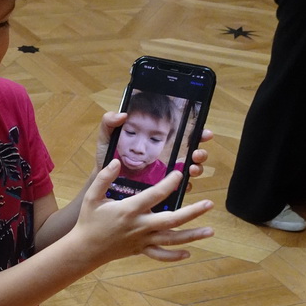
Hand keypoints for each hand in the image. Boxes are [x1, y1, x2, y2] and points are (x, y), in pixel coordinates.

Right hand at [73, 161, 213, 264]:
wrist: (84, 249)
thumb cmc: (88, 221)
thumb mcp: (91, 197)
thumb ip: (104, 178)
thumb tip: (117, 161)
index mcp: (129, 210)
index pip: (154, 195)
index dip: (169, 184)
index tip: (179, 174)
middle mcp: (139, 226)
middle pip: (170, 220)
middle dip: (191, 213)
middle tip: (209, 204)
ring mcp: (142, 240)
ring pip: (171, 239)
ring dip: (192, 236)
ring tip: (210, 231)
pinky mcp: (140, 250)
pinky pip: (160, 255)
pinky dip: (174, 256)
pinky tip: (188, 253)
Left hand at [95, 114, 212, 188]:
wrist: (102, 182)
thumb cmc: (107, 157)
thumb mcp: (107, 137)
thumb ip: (110, 122)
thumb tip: (122, 114)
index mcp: (157, 140)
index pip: (183, 133)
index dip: (197, 132)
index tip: (204, 132)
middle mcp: (166, 156)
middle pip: (192, 152)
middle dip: (200, 151)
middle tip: (197, 152)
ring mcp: (166, 174)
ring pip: (190, 170)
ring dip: (196, 168)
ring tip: (192, 167)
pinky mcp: (162, 190)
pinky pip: (179, 189)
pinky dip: (186, 186)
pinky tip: (185, 185)